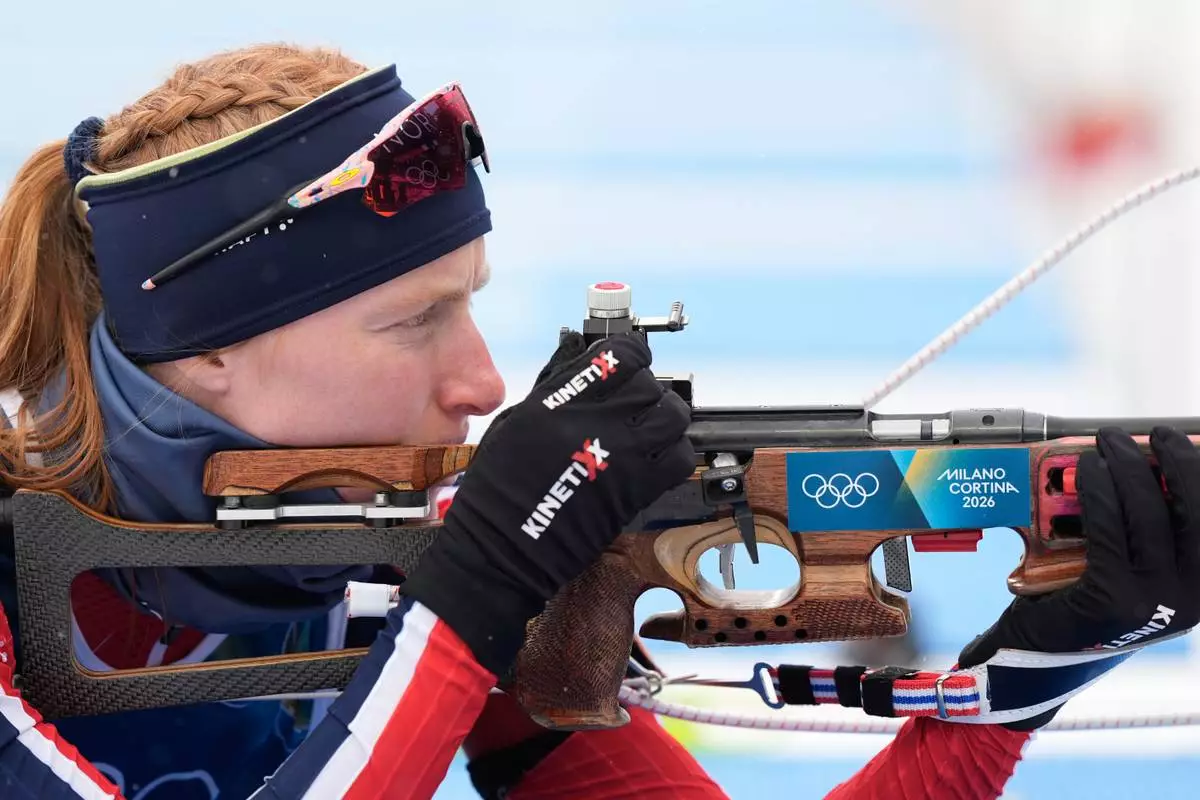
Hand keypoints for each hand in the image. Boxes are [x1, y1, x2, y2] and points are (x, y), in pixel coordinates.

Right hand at [401, 332, 694, 674]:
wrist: (500, 549)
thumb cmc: (498, 490)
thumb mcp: (516, 421)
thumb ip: (554, 383)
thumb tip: (578, 349)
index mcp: (558, 401)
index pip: (621, 355)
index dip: (632, 356)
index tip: (630, 364)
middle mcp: (592, 423)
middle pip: (650, 384)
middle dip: (646, 390)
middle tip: (633, 405)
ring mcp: (619, 456)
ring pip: (672, 417)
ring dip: (666, 420)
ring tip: (649, 430)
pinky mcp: (636, 491)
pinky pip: (678, 459)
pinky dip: (674, 455)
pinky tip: (655, 459)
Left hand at [958, 426, 1199, 728]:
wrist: (1037, 657)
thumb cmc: (1089, 605)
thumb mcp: (1136, 572)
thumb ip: (1155, 533)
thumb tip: (1156, 467)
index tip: (1186, 440)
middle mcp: (1194, 598)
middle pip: (1195, 509)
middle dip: (1174, 460)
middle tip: (1149, 434)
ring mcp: (1156, 600)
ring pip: (1148, 512)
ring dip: (1128, 467)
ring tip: (1108, 445)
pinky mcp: (1112, 596)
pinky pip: (1108, 527)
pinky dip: (1098, 491)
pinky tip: (1087, 471)